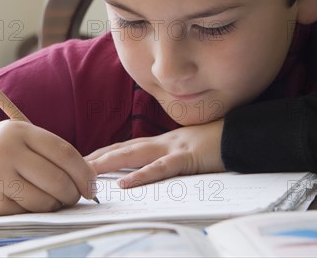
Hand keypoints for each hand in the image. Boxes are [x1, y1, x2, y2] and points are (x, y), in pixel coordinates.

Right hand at [0, 121, 96, 219]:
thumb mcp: (17, 139)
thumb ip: (47, 152)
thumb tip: (87, 177)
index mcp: (19, 131)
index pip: (64, 152)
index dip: (84, 172)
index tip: (93, 185)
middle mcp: (6, 151)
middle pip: (57, 178)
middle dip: (73, 193)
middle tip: (75, 197)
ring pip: (44, 200)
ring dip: (56, 205)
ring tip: (53, 201)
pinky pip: (27, 213)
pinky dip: (35, 212)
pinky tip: (29, 204)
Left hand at [86, 119, 225, 187]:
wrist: (243, 134)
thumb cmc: (219, 142)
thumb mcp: (190, 149)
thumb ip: (172, 156)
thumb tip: (155, 168)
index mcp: (163, 142)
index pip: (126, 146)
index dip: (104, 152)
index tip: (83, 159)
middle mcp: (164, 142)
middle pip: (123, 148)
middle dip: (97, 156)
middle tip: (72, 165)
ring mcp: (175, 148)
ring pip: (135, 154)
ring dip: (109, 162)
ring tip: (87, 170)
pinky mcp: (188, 158)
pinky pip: (162, 168)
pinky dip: (142, 175)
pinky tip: (125, 182)